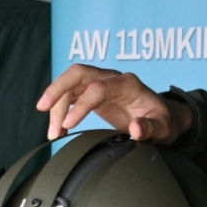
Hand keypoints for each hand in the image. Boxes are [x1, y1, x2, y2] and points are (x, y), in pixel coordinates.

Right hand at [36, 65, 192, 142]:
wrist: (162, 116)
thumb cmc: (164, 120)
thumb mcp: (164, 127)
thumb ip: (151, 128)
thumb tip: (136, 129)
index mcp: (128, 84)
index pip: (98, 88)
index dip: (81, 105)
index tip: (68, 125)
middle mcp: (112, 78)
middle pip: (78, 73)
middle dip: (57, 88)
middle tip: (42, 108)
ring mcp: (101, 83)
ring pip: (70, 84)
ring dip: (56, 105)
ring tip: (53, 133)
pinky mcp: (93, 93)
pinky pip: (71, 96)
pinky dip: (60, 111)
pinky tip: (57, 129)